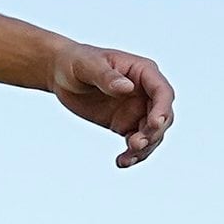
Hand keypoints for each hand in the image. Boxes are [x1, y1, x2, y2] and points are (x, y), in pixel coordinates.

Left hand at [48, 41, 174, 165]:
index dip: (162, 108)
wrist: (60, 74)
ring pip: (152, 134)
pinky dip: (132, 155)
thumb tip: (127, 87)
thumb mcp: (88, 65)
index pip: (162, 92)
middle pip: (163, 116)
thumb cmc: (76, 61)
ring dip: (144, 148)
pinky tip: (121, 162)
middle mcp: (145, 92)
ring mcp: (137, 110)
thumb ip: (107, 77)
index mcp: (143, 72)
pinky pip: (135, 143)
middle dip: (153, 132)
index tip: (154, 123)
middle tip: (135, 143)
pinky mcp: (125, 124)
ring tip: (126, 157)